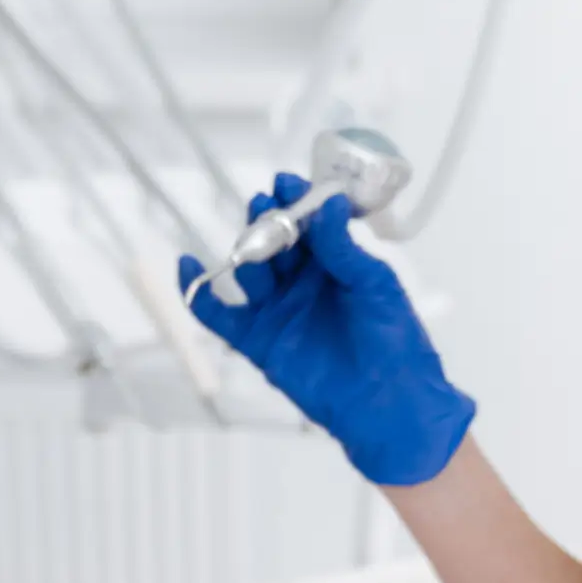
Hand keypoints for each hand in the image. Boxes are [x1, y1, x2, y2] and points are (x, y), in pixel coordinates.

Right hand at [180, 174, 476, 486]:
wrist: (387, 401)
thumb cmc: (395, 342)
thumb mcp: (374, 284)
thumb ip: (343, 248)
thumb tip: (329, 204)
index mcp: (334, 264)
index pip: (308, 222)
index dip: (296, 199)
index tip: (288, 181)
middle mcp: (302, 283)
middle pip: (273, 241)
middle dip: (269, 221)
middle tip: (268, 206)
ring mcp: (278, 310)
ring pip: (250, 269)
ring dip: (248, 250)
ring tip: (256, 242)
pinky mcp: (257, 340)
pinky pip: (218, 314)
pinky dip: (198, 291)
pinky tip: (187, 265)